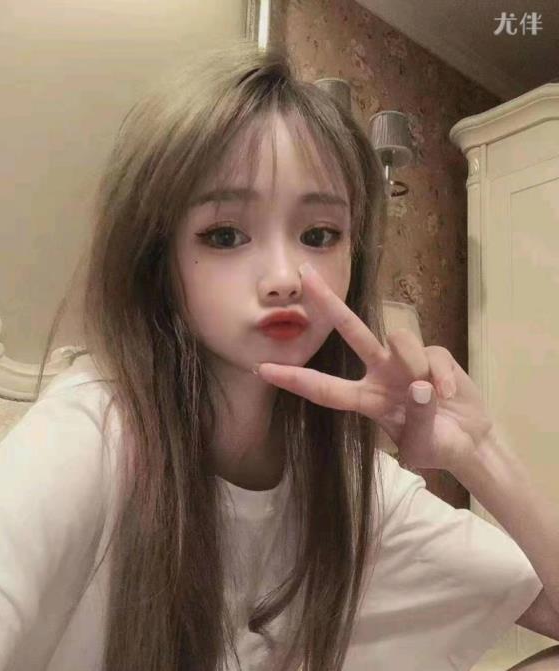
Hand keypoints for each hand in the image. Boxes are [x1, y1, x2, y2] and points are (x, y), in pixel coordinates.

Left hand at [255, 263, 493, 471]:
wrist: (470, 443)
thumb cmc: (435, 445)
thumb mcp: (420, 445)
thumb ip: (417, 418)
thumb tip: (420, 385)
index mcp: (367, 399)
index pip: (324, 388)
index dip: (295, 378)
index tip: (262, 369)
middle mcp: (380, 374)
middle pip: (352, 332)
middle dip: (328, 303)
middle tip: (303, 274)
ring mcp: (407, 362)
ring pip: (398, 338)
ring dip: (414, 363)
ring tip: (434, 396)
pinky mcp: (434, 355)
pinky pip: (433, 355)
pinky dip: (443, 377)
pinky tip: (449, 394)